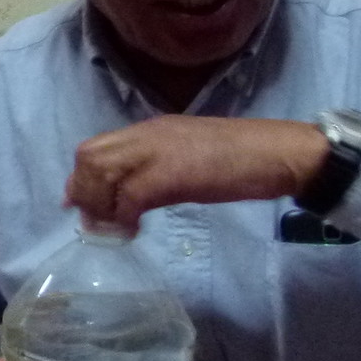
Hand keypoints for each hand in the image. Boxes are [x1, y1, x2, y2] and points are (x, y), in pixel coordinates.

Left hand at [64, 116, 328, 230]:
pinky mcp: (171, 173)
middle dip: (84, 192)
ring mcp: (157, 151)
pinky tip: (133, 230)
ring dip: (99, 206)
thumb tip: (128, 199)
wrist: (279, 152)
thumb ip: (155, 172)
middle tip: (96, 222)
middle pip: (89, 157)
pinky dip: (123, 217)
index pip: (96, 147)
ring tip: (114, 228)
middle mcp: (147, 135)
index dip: (82, 178)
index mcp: (151, 130)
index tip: (81, 205)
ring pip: (101, 173)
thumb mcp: (187, 159)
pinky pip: (128, 195)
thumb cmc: (241, 158)